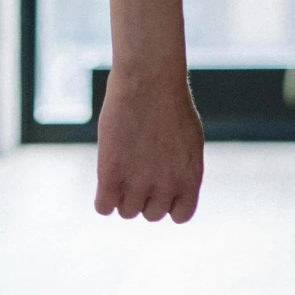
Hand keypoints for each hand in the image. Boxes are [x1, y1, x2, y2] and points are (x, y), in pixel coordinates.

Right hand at [94, 64, 203, 223]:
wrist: (149, 79)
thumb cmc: (170, 102)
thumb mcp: (188, 139)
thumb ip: (181, 169)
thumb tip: (169, 192)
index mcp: (191, 176)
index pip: (181, 215)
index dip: (169, 203)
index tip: (161, 186)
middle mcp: (167, 184)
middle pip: (151, 214)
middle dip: (145, 196)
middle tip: (138, 168)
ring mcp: (139, 182)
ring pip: (126, 211)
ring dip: (123, 195)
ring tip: (124, 164)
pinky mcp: (111, 176)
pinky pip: (104, 208)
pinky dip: (103, 198)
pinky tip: (107, 175)